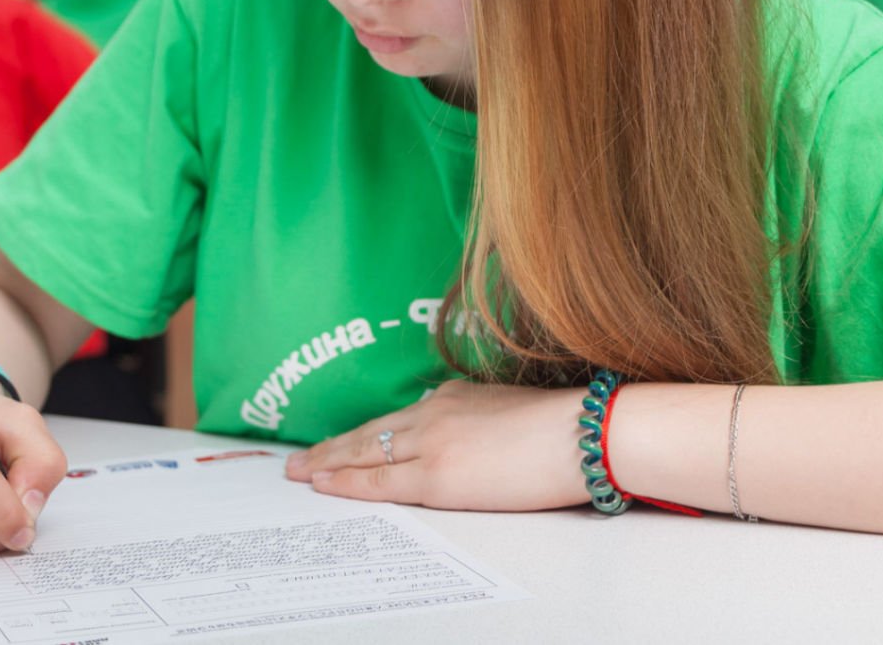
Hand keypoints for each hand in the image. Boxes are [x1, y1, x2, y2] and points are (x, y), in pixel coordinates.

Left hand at [284, 381, 587, 510]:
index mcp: (454, 397)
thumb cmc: (565, 427)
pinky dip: (345, 483)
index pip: (397, 419)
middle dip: (331, 446)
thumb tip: (465, 432)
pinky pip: (378, 481)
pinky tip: (323, 485)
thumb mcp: (510, 408)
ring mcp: (432, 443)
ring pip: (364, 453)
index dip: (364, 433)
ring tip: (299, 473)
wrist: (585, 432)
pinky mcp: (437, 476)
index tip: (342, 441)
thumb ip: (478, 418)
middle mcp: (434, 413)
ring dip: (327, 463)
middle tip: (298, 458)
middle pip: (370, 432)